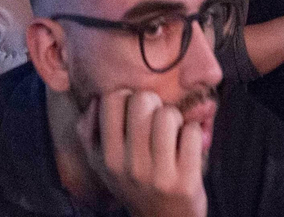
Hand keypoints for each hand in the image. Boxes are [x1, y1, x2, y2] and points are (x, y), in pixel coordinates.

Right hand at [76, 90, 206, 216]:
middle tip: (156, 121)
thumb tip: (94, 100)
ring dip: (175, 118)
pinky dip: (193, 134)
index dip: (126, 97)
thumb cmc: (135, 185)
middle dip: (154, 104)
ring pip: (168, 115)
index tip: (133, 112)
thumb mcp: (103, 164)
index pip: (112, 99)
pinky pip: (192, 132)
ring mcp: (158, 175)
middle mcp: (129, 166)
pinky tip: (187, 146)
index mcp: (107, 158)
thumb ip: (89, 132)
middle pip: (143, 100)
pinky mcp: (186, 182)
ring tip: (172, 133)